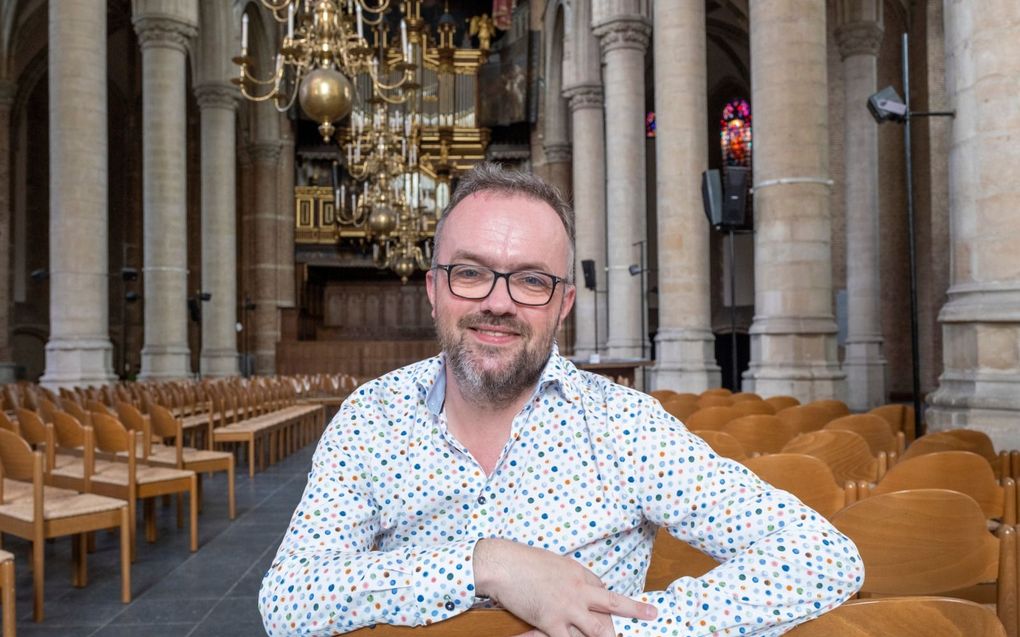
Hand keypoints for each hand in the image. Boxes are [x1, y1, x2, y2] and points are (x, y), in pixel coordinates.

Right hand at [473, 539, 656, 636]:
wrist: (503, 564)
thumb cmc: (523, 560)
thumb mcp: (553, 562)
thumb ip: (567, 575)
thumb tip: (574, 584)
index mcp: (578, 572)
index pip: (602, 588)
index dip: (605, 601)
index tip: (607, 607)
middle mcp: (578, 590)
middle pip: (613, 604)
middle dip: (634, 610)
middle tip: (651, 614)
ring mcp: (567, 607)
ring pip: (598, 629)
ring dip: (607, 636)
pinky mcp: (551, 622)